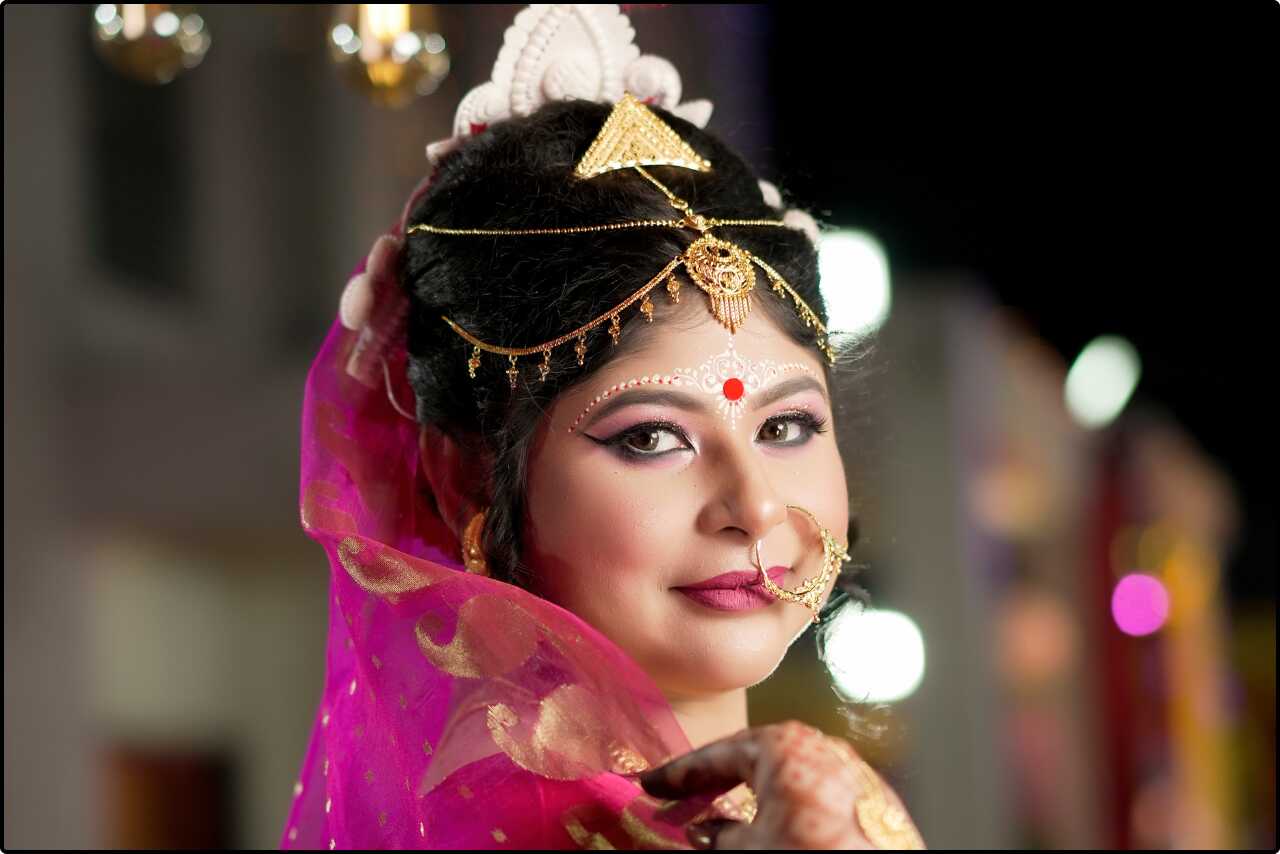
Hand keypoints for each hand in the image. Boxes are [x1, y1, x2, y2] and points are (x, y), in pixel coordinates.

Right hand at [638, 720, 924, 849]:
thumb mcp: (744, 849)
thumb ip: (715, 836)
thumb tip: (703, 834)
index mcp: (786, 745)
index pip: (717, 754)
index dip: (677, 774)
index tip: (650, 785)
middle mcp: (821, 748)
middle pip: (751, 761)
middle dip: (711, 785)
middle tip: (676, 801)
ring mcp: (849, 773)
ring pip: (783, 780)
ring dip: (746, 800)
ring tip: (714, 823)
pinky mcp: (870, 804)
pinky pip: (812, 796)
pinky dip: (781, 810)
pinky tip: (764, 832)